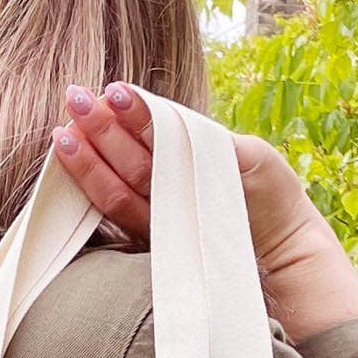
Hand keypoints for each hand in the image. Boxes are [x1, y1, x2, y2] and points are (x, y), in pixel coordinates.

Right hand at [52, 83, 357, 342]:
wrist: (291, 263)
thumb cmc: (275, 210)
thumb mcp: (252, 161)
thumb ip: (212, 142)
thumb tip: (168, 121)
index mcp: (192, 170)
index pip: (153, 141)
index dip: (127, 121)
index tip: (104, 95)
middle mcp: (172, 196)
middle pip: (131, 160)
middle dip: (101, 129)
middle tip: (74, 98)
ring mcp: (164, 224)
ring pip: (123, 186)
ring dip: (92, 156)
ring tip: (66, 129)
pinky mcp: (160, 252)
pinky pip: (129, 217)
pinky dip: (104, 191)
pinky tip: (83, 168)